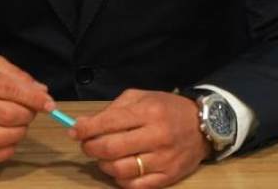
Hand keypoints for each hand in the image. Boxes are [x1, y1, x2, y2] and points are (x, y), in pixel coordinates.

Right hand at [0, 55, 55, 164]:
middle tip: (30, 112)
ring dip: (19, 133)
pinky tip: (9, 141)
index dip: (33, 99)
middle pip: (7, 116)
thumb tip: (42, 92)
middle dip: (27, 116)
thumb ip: (16, 76)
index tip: (49, 104)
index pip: (9, 91)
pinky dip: (6, 152)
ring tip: (19, 124)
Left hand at [70, 89, 211, 187]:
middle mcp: (156, 135)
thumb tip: (83, 124)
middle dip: (90, 148)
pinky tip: (119, 169)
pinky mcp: (168, 177)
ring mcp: (163, 159)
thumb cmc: (166, 108)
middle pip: (111, 149)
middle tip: (87, 145)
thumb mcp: (141, 97)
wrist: (202, 125)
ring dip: (103, 165)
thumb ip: (112, 109)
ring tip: (103, 158)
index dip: (85, 129)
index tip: (74, 131)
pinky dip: (120, 180)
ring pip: (120, 170)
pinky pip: (135, 186)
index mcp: (149, 112)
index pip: (108, 122)